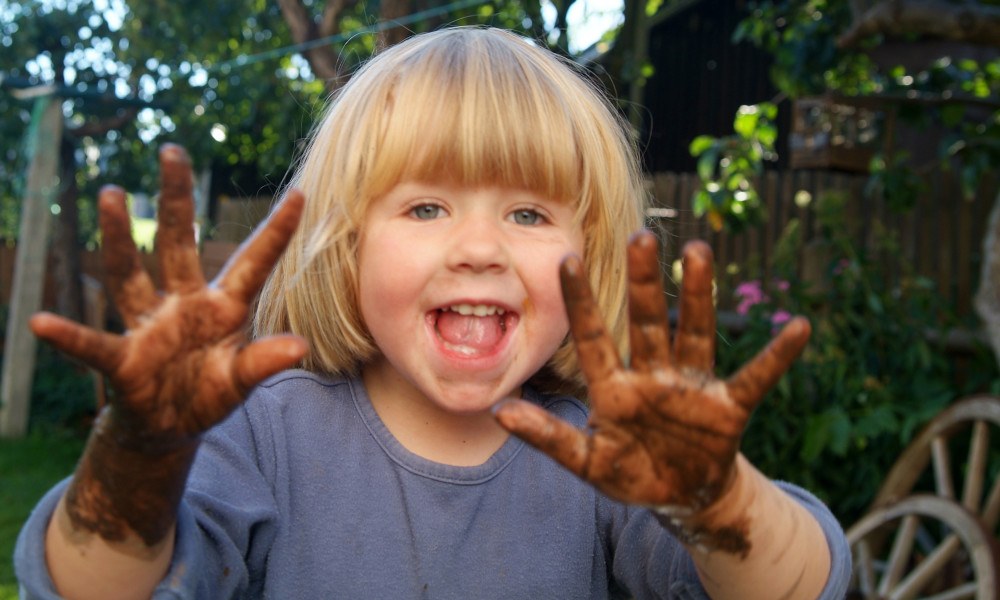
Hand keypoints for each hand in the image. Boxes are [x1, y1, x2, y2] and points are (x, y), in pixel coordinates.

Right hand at [31, 144, 306, 444]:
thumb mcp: (240, 380)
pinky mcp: (122, 358)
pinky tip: (41, 323)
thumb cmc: (209, 393)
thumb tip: (300, 346)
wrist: (169, 426)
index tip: (300, 194)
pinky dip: (69, 337)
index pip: (253, 263)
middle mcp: (184, 304)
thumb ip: (263, 361)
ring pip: (131, 274)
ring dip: (120, 237)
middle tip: (173, 151)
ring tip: (113, 194)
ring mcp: (150, 326)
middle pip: (178, 244)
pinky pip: (92, 345)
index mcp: (224, 308)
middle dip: (176, 200)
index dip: (275, 232)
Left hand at [496, 231, 808, 518]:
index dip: (581, 303)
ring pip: (693, 333)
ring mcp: (691, 387)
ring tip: (698, 252)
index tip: (566, 260)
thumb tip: (500, 412)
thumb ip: (549, 438)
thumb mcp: (587, 461)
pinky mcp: (728, 407)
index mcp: (615, 389)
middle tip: (641, 237)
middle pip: (646, 322)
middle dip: (642, 283)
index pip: (594, 338)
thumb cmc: (631, 472)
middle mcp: (653, 376)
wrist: (681, 497)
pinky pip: (755, 377)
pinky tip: (798, 327)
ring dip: (696, 296)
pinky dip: (776, 356)